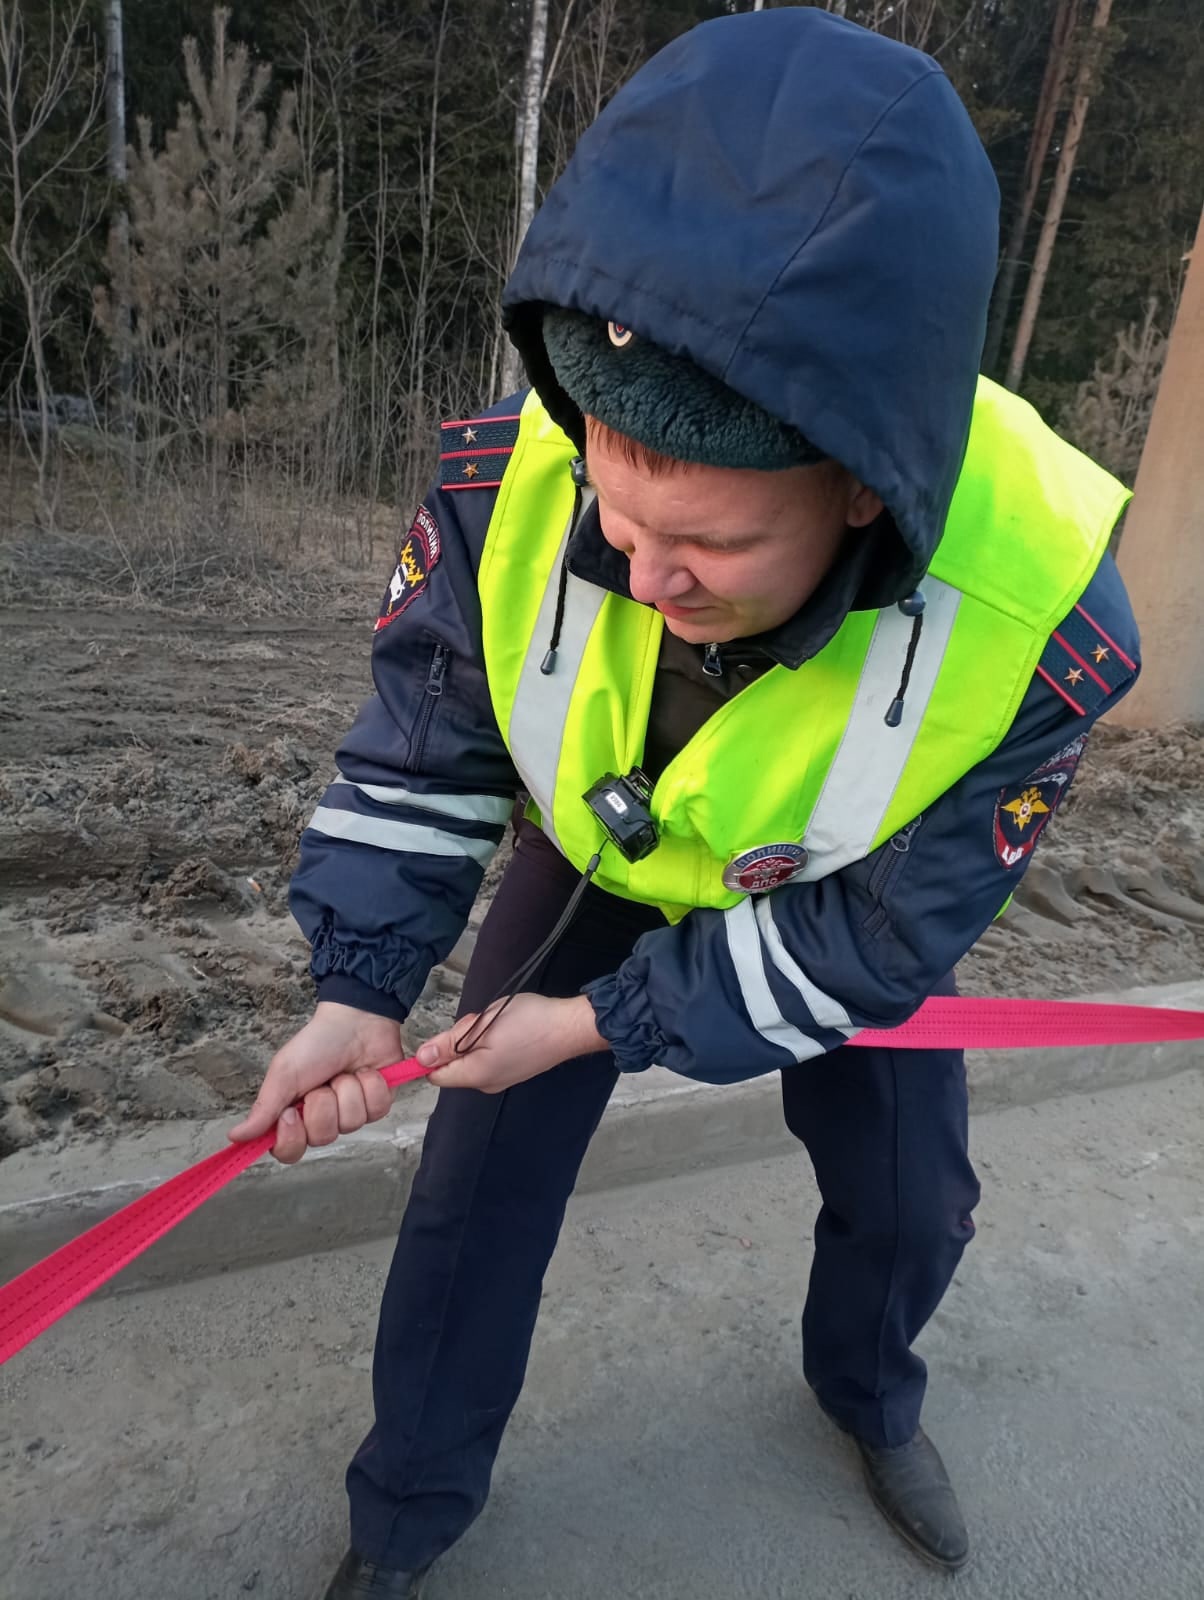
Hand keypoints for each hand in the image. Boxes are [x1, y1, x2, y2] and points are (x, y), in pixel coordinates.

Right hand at [229, 1001, 404, 1163]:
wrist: (355, 1019)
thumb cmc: (317, 1043)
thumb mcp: (284, 1073)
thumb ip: (264, 1109)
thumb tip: (235, 1136)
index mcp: (294, 1115)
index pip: (288, 1151)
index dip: (291, 1138)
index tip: (291, 1113)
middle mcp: (322, 1119)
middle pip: (322, 1138)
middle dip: (323, 1104)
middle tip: (322, 1082)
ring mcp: (351, 1113)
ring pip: (351, 1124)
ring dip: (347, 1091)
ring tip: (344, 1072)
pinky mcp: (377, 1105)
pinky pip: (376, 1110)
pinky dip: (370, 1087)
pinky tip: (365, 1072)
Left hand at [419, 993, 606, 1093]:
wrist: (570, 1027)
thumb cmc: (530, 1023)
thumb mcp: (484, 1025)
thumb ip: (450, 1043)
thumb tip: (421, 1058)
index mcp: (476, 1076)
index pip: (436, 1075)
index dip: (433, 1055)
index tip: (449, 1033)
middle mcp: (486, 1084)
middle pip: (454, 1065)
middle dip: (459, 1041)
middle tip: (481, 1023)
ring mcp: (501, 1079)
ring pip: (471, 1059)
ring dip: (475, 1038)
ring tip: (497, 1023)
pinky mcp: (512, 1071)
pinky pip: (487, 1058)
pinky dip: (489, 1042)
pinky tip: (507, 1030)